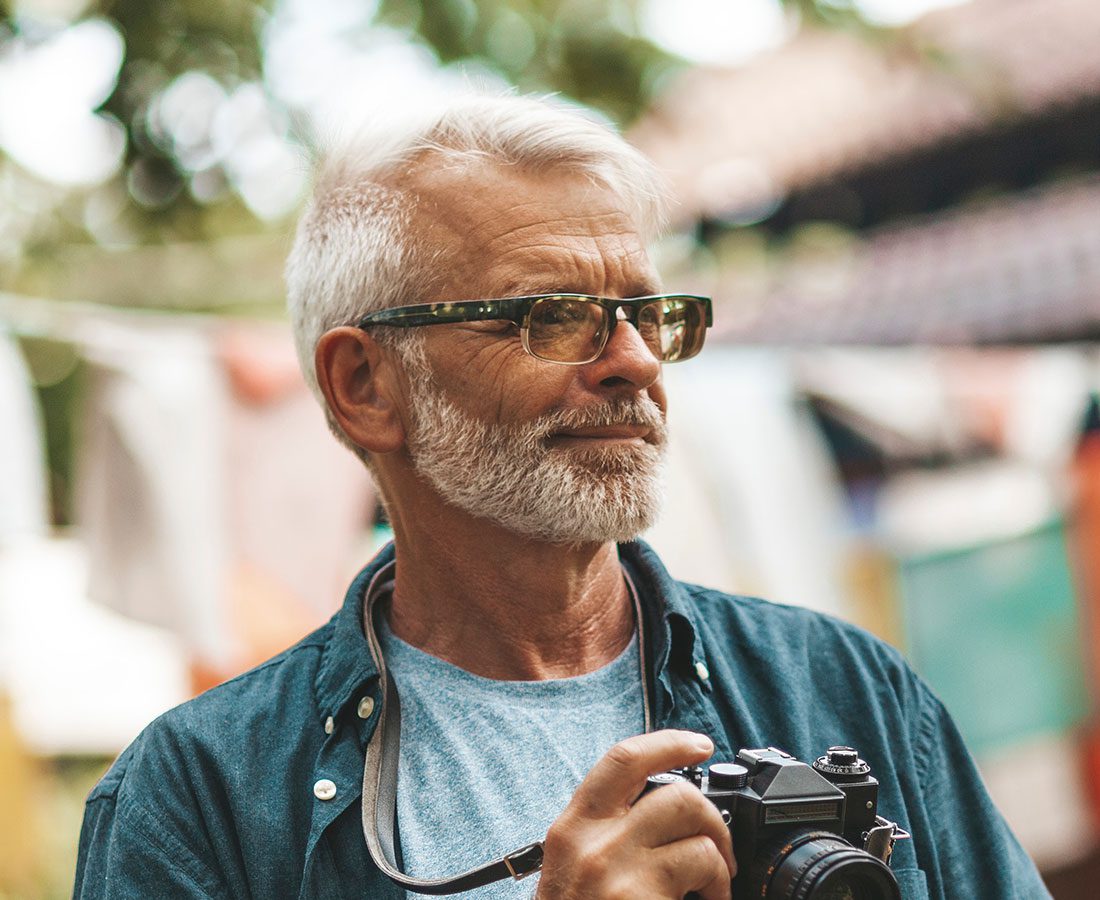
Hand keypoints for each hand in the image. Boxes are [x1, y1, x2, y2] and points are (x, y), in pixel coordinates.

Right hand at [534, 730, 735, 899]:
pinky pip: (703, 876)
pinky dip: (718, 888)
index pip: (622, 761)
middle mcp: (592, 842)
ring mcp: (619, 873)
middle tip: (718, 845)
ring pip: (696, 835)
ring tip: (715, 885)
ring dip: (719, 858)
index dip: (667, 742)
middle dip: (711, 817)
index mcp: (572, 828)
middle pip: (675, 795)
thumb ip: (604, 835)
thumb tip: (658, 811)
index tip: (699, 743)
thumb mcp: (573, 870)